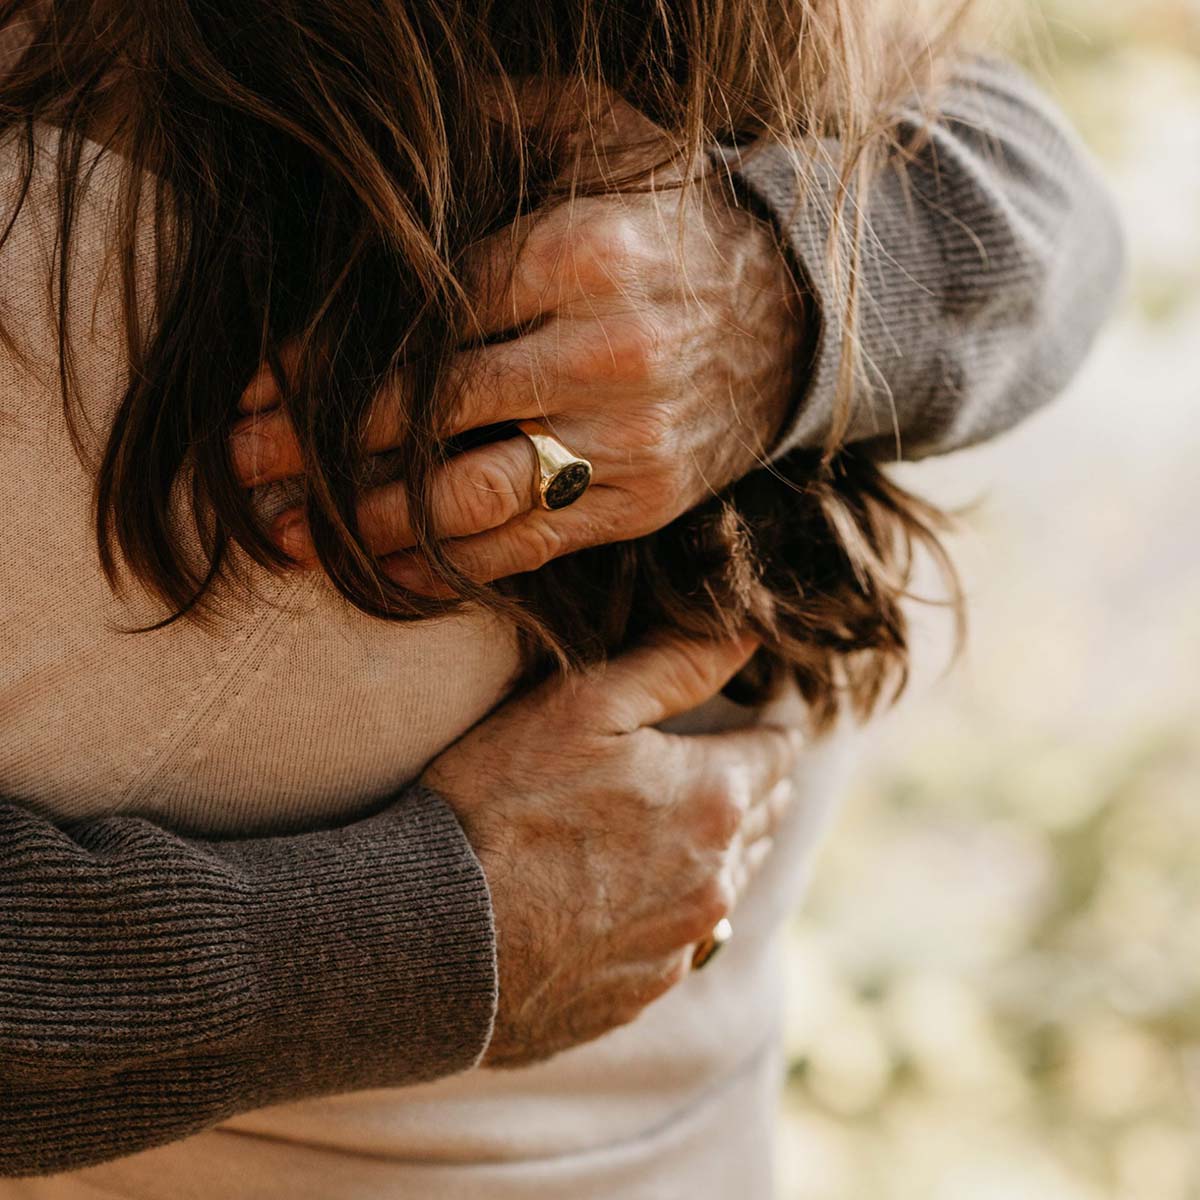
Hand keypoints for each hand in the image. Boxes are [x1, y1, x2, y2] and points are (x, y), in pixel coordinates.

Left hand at [229, 97, 803, 590]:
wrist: (795, 320)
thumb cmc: (677, 228)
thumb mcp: (608, 145)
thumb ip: (510, 130)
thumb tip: (393, 143)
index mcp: (583, 253)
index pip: (425, 317)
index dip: (327, 361)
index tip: (255, 389)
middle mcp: (608, 351)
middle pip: (434, 411)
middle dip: (321, 448)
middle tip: (239, 466)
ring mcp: (631, 440)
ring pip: (475, 495)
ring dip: (371, 522)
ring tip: (291, 536)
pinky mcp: (647, 504)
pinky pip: (535, 547)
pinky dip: (453, 569)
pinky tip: (388, 576)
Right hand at [420, 632, 800, 1067]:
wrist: (434, 940)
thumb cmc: (501, 806)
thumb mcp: (583, 704)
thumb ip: (676, 663)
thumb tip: (751, 632)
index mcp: (712, 798)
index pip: (776, 753)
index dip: (771, 729)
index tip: (766, 718)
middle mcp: (715, 878)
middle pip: (764, 820)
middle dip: (758, 787)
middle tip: (743, 765)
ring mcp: (681, 942)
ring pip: (731, 883)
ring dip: (726, 850)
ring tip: (704, 828)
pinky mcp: (643, 990)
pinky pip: (687, 940)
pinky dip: (681, 910)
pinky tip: (648, 898)